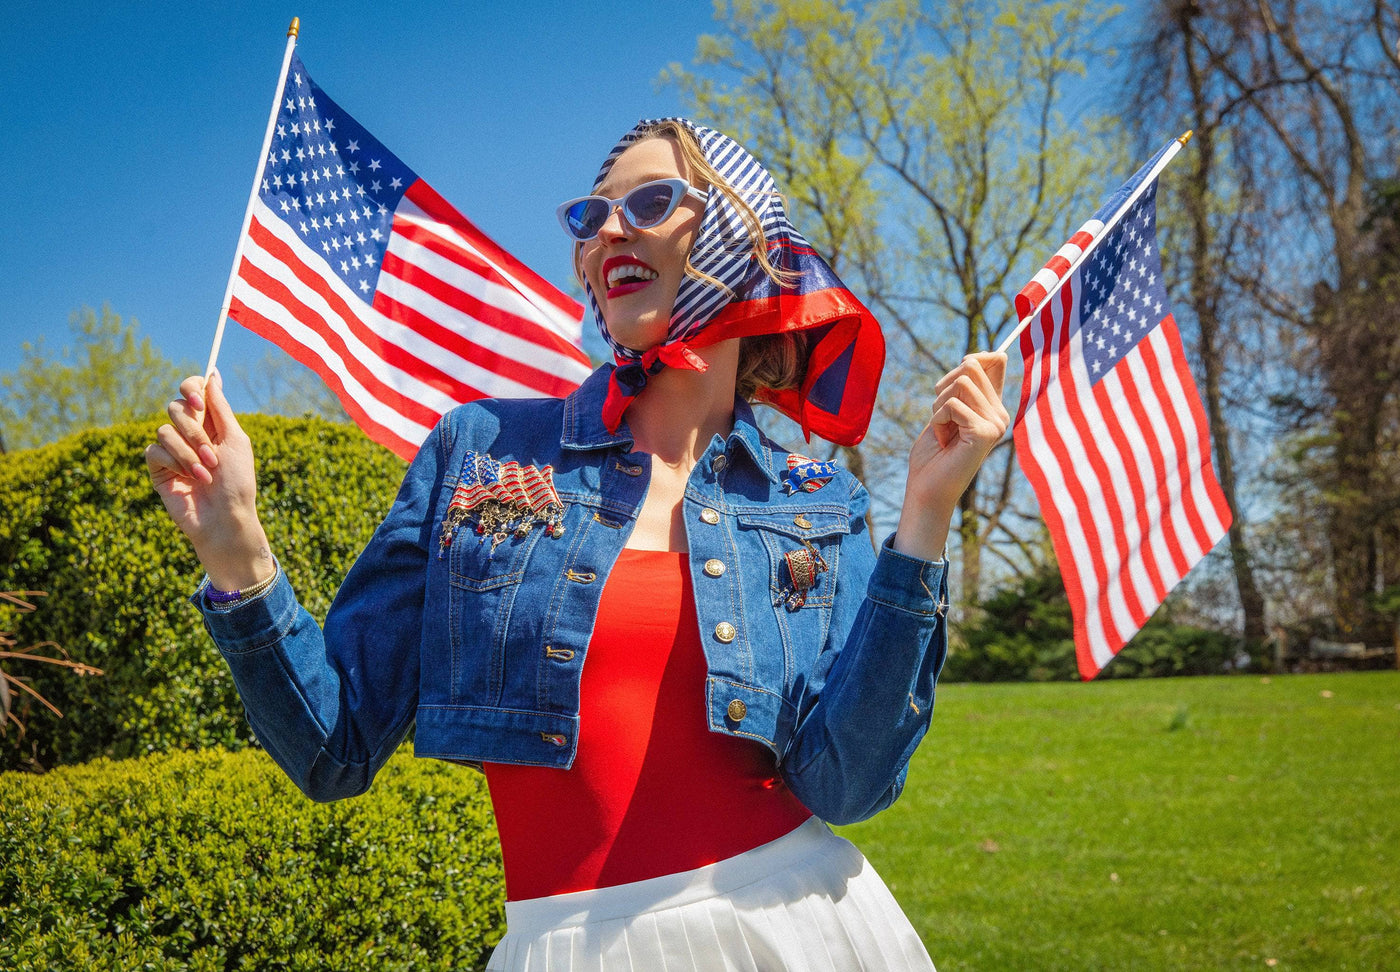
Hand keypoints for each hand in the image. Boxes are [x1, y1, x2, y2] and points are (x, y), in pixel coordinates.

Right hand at [145, 371, 272, 588]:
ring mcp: (172, 450)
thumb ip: (220, 408)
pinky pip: (154, 450)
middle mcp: (190, 433)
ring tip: (206, 473)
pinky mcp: (158, 468)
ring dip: (188, 452)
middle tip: (211, 454)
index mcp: (212, 423)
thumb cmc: (237, 482)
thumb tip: (212, 373)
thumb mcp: (235, 440)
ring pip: (165, 429)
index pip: (193, 390)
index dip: (191, 389)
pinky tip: (188, 479)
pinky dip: (174, 463)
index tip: (198, 403)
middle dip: (194, 430)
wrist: (225, 519)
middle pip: (176, 406)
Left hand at [893, 352, 1010, 559]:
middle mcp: (1000, 414)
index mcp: (993, 407)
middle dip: (943, 387)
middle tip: (940, 416)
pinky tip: (943, 441)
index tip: (954, 377)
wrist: (927, 489)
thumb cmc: (932, 453)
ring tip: (942, 430)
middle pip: (971, 367)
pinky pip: (953, 404)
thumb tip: (975, 357)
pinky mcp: (986, 433)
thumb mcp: (945, 412)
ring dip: (939, 405)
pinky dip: (938, 420)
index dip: (974, 358)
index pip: (995, 360)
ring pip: (961, 382)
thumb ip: (960, 388)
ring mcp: (996, 424)